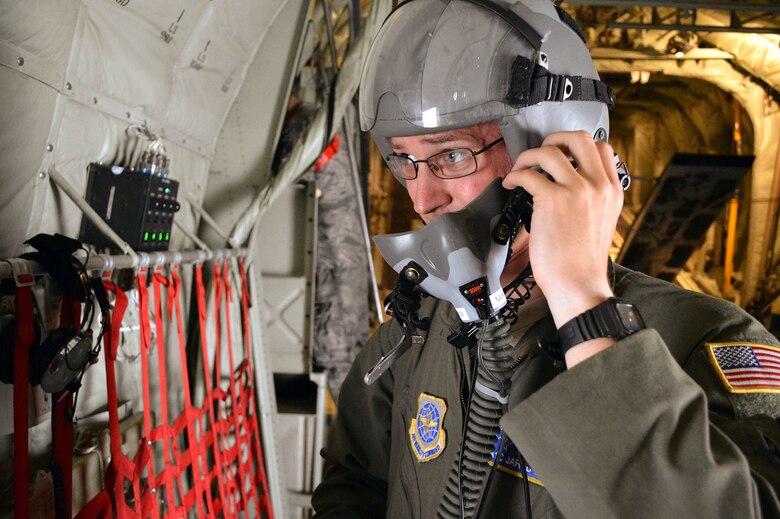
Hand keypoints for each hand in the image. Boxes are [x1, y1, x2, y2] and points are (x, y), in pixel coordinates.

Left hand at [502, 131, 623, 349]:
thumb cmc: (582, 262)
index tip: (561, 156)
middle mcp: (598, 185)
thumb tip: (569, 185)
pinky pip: (529, 173)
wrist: (579, 284)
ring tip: (519, 170)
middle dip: (554, 138)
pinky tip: (511, 185)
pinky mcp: (553, 199)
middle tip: (539, 153)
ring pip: (550, 150)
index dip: (577, 146)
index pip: (603, 149)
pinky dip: (515, 175)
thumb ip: (593, 200)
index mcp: (612, 191)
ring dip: (528, 156)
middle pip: (579, 138)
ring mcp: (577, 190)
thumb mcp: (602, 223)